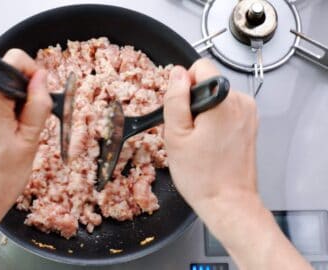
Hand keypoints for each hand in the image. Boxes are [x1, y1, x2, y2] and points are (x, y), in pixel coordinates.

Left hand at [0, 49, 51, 243]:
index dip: (33, 74)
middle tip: (27, 126)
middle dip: (23, 95)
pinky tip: (1, 137)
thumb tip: (42, 79)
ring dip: (11, 106)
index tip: (39, 95)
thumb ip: (38, 103)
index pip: (14, 60)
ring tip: (13, 136)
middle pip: (7, 76)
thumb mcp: (30, 141)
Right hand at [162, 59, 311, 269]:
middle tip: (189, 133)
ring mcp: (248, 113)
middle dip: (193, 102)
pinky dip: (215, 121)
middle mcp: (241, 102)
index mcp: (223, 101)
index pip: (200, 67)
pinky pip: (225, 110)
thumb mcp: (176, 135)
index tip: (182, 111)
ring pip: (215, 97)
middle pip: (207, 83)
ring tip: (200, 141)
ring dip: (204, 113)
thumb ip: (175, 99)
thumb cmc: (202, 176)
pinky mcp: (250, 123)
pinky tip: (210, 143)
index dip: (184, 87)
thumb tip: (177, 74)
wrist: (228, 202)